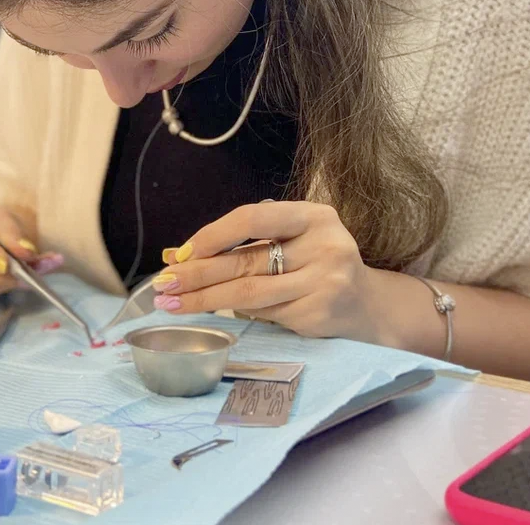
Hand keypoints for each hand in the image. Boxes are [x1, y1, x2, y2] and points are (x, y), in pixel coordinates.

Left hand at [158, 202, 383, 341]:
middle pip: (245, 260)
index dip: (213, 235)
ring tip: (173, 304)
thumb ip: (240, 244)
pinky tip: (213, 312)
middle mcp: (324, 246)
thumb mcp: (288, 239)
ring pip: (249, 292)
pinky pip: (264, 313)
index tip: (181, 253)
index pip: (253, 218)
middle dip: (197, 273)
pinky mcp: (318, 314)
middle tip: (164, 283)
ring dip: (204, 300)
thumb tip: (173, 255)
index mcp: (314, 216)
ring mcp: (324, 282)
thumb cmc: (315, 263)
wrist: (366, 305)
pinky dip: (235, 311)